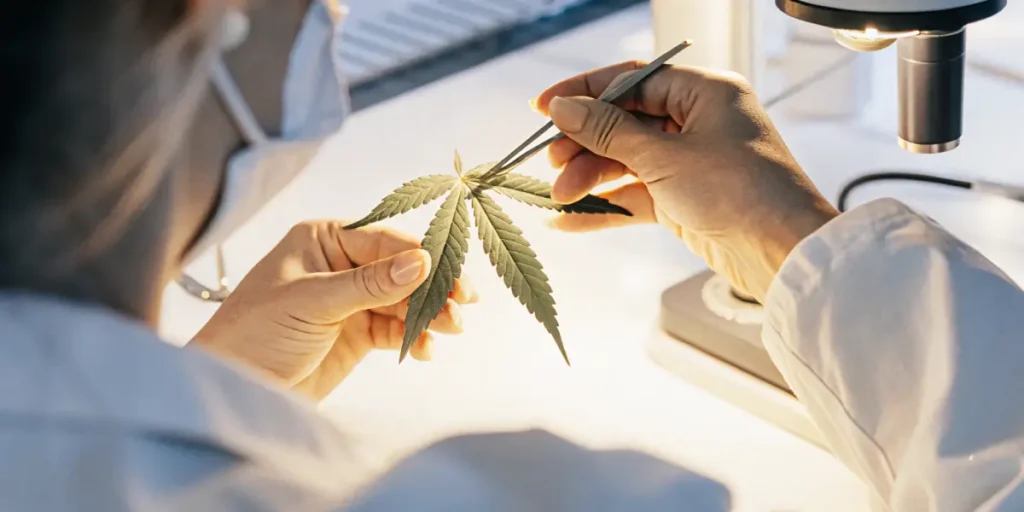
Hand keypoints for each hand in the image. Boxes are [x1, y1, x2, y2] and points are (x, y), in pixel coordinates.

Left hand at [191, 221, 476, 400]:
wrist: (231, 388)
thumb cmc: (253, 332)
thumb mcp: (312, 302)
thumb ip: (370, 284)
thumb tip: (421, 262)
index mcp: (322, 240)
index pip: (383, 240)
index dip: (420, 256)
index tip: (449, 274)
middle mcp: (339, 265)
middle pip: (400, 270)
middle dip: (431, 287)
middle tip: (463, 305)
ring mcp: (349, 301)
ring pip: (403, 301)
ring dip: (428, 314)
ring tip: (451, 329)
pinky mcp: (355, 335)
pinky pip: (395, 330)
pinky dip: (413, 338)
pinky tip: (425, 349)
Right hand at [533, 63, 838, 299]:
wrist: (783, 253)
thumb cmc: (742, 193)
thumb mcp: (664, 156)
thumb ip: (609, 132)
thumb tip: (565, 109)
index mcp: (705, 92)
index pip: (633, 80)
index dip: (585, 93)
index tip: (545, 108)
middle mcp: (699, 121)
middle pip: (625, 122)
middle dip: (584, 143)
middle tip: (552, 161)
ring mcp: (691, 161)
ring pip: (627, 160)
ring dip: (591, 177)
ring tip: (560, 195)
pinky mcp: (685, 199)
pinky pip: (636, 195)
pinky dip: (606, 205)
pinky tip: (572, 219)